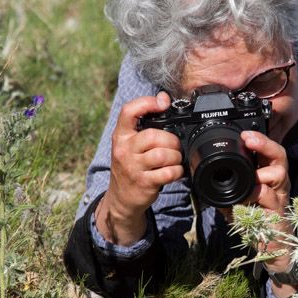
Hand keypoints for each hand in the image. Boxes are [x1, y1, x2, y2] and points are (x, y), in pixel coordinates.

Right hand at [96, 92, 183, 244]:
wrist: (121, 199)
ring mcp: (132, 167)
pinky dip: (177, 171)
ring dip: (175, 157)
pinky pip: (168, 172)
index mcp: (121, 136)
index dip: (147, 103)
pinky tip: (174, 172)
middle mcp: (124, 149)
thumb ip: (143, 126)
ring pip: (162, 154)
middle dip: (171, 141)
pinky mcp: (143, 182)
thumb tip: (163, 98)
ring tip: (174, 160)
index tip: (163, 102)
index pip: (128, 112)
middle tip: (175, 147)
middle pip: (154, 135)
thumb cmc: (130, 167)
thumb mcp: (129, 145)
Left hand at [240, 130, 295, 290]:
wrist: (270, 248)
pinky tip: (245, 200)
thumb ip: (227, 188)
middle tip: (249, 139)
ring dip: (260, 174)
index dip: (260, 139)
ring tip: (248, 177)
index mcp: (268, 176)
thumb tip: (205, 178)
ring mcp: (280, 197)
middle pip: (279, 155)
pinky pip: (269, 197)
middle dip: (264, 144)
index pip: (268, 151)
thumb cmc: (254, 222)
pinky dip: (256, 196)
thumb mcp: (236, 201)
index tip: (244, 134)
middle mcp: (277, 183)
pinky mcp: (279, 212)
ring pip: (278, 174)